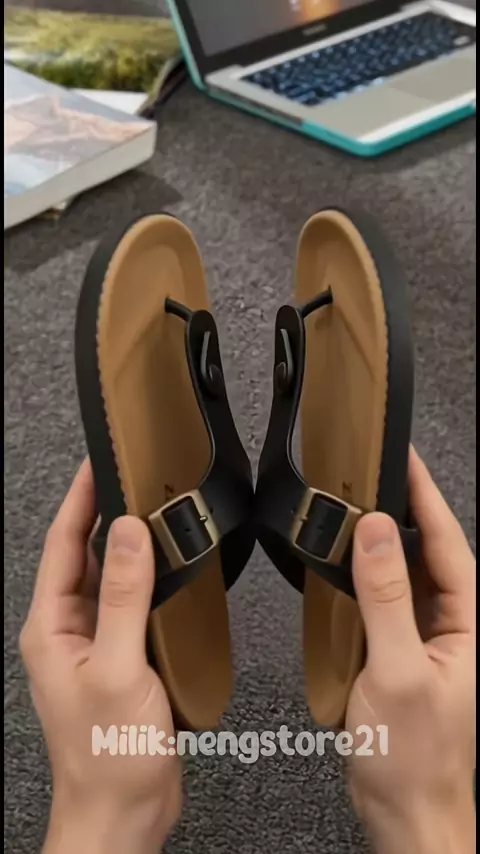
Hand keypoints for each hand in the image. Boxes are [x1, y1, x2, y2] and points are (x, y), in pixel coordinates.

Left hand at [20, 460, 181, 853]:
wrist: (123, 813)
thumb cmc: (109, 754)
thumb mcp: (117, 666)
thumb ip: (123, 596)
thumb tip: (127, 531)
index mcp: (50, 626)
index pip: (62, 543)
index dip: (79, 498)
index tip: (98, 460)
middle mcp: (66, 629)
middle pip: (83, 555)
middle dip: (104, 512)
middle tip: (135, 474)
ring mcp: (93, 643)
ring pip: (108, 578)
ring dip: (128, 544)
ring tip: (154, 507)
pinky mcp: (119, 657)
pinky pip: (129, 604)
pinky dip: (146, 578)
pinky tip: (169, 567)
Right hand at [347, 448, 475, 853]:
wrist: (409, 816)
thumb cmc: (413, 758)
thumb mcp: (397, 670)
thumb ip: (386, 596)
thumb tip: (372, 531)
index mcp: (470, 625)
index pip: (447, 542)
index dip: (424, 496)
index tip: (401, 457)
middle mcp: (457, 625)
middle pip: (432, 551)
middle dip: (404, 507)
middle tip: (370, 468)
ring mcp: (434, 639)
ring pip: (412, 573)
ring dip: (386, 538)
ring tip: (357, 501)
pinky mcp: (409, 652)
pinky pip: (393, 599)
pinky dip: (372, 574)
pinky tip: (350, 561)